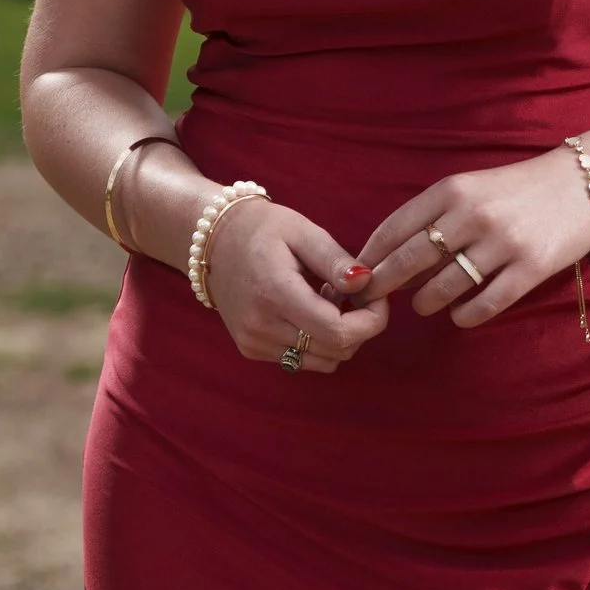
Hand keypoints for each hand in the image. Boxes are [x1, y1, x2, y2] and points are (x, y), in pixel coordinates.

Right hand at [204, 197, 388, 369]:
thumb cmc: (261, 228)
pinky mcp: (251, 349)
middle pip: (335, 351)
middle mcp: (262, 327)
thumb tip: (366, 283)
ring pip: (322, 361)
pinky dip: (316, 341)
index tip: (377, 297)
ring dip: (338, 336)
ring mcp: (254, 342)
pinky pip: (301, 359)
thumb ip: (336, 261)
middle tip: (353, 293)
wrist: (212, 240)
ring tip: (327, 300)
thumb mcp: (302, 231)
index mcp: (276, 294)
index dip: (371, 321)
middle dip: (359, 327)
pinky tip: (307, 311)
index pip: (339, 333)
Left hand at [355, 146, 589, 328]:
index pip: (394, 228)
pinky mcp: (530, 268)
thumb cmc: (516, 190)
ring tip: (425, 305)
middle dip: (384, 287)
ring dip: (426, 303)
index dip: (369, 259)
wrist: (584, 182)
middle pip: (409, 262)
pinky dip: (464, 316)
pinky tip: (459, 315)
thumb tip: (386, 258)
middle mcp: (473, 214)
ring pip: (444, 288)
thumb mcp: (470, 187)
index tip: (355, 278)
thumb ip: (432, 216)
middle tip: (372, 303)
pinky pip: (483, 305)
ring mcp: (503, 242)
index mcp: (452, 189)